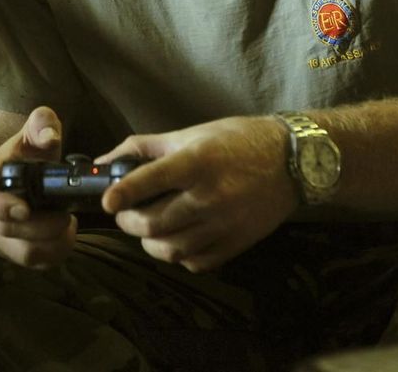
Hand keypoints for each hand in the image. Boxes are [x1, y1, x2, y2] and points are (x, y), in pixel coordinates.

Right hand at [0, 106, 76, 267]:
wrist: (32, 169)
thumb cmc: (30, 149)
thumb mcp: (37, 127)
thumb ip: (42, 124)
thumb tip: (49, 139)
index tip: (26, 208)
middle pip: (8, 232)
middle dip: (41, 227)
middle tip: (68, 215)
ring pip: (23, 254)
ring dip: (52, 243)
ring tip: (71, 224)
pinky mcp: (15, 251)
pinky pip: (35, 263)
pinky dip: (56, 254)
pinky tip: (68, 235)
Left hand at [98, 116, 297, 272]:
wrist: (291, 161)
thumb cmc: (237, 140)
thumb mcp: (192, 134)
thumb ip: (145, 147)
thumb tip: (105, 162)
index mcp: (197, 162)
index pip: (151, 180)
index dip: (124, 193)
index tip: (107, 201)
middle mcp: (209, 196)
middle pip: (153, 223)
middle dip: (128, 221)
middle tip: (124, 213)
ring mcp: (224, 225)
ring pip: (170, 249)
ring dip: (149, 241)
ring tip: (148, 227)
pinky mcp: (236, 244)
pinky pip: (195, 262)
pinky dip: (178, 255)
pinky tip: (177, 238)